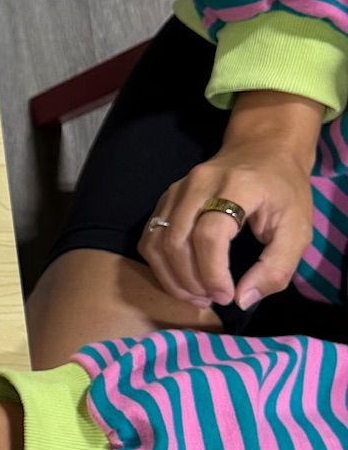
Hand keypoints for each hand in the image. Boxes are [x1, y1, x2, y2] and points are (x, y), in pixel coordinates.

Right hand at [139, 95, 317, 309]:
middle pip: (177, 240)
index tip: (226, 296)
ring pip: (156, 241)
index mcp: (237, 187)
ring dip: (171, 277)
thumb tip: (242, 299)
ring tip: (196, 295)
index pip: (209, 235)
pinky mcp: (167, 197)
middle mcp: (199, 183)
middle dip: (190, 281)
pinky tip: (182, 278)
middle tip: (212, 300)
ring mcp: (178, 188)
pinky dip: (160, 265)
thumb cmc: (284, 192)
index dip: (212, 272)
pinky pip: (150, 236)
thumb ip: (276, 268)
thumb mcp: (297, 230)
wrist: (263, 149)